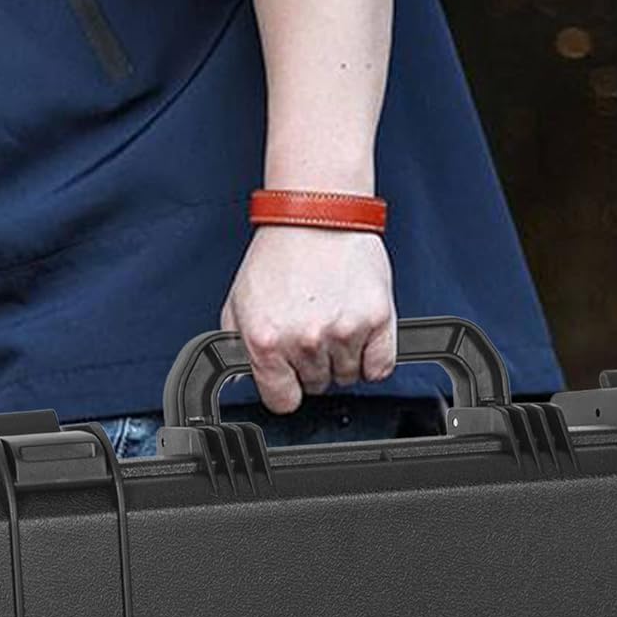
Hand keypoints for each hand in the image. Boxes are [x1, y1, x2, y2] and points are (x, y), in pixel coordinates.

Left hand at [221, 226, 396, 412]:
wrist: (317, 214)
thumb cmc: (279, 255)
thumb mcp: (239, 304)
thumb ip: (237, 347)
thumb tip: (241, 380)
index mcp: (266, 341)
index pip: (282, 401)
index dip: (285, 388)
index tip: (289, 374)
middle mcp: (304, 340)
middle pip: (316, 388)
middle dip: (312, 366)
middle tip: (310, 330)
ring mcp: (344, 331)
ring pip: (348, 378)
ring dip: (342, 359)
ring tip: (332, 321)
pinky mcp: (377, 320)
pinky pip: (380, 368)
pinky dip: (372, 358)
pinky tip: (358, 334)